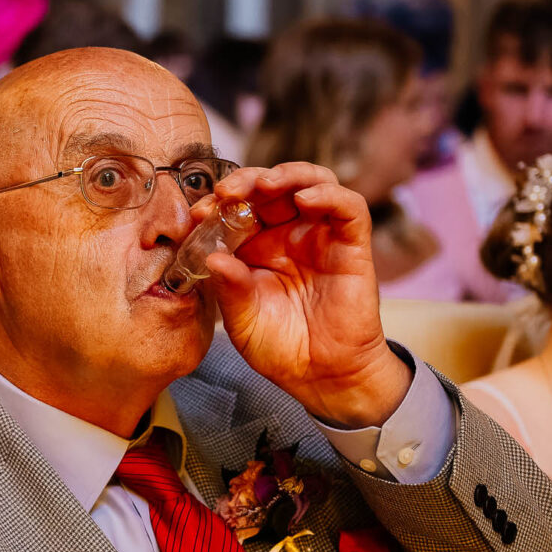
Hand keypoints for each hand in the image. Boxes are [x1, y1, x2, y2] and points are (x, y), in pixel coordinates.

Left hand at [200, 162, 411, 427]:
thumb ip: (229, 287)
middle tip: (228, 191)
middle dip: (249, 180)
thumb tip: (212, 257)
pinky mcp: (352, 245)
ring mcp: (321, 236)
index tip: (199, 212)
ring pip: (313, 182)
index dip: (220, 202)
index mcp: (257, 245)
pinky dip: (329, 195)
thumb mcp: (241, 318)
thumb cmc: (279, 347)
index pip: (240, 206)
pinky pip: (348, 207)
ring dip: (289, 175)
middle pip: (274, 185)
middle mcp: (289, 234)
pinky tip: (305, 199)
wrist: (320, 376)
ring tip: (266, 184)